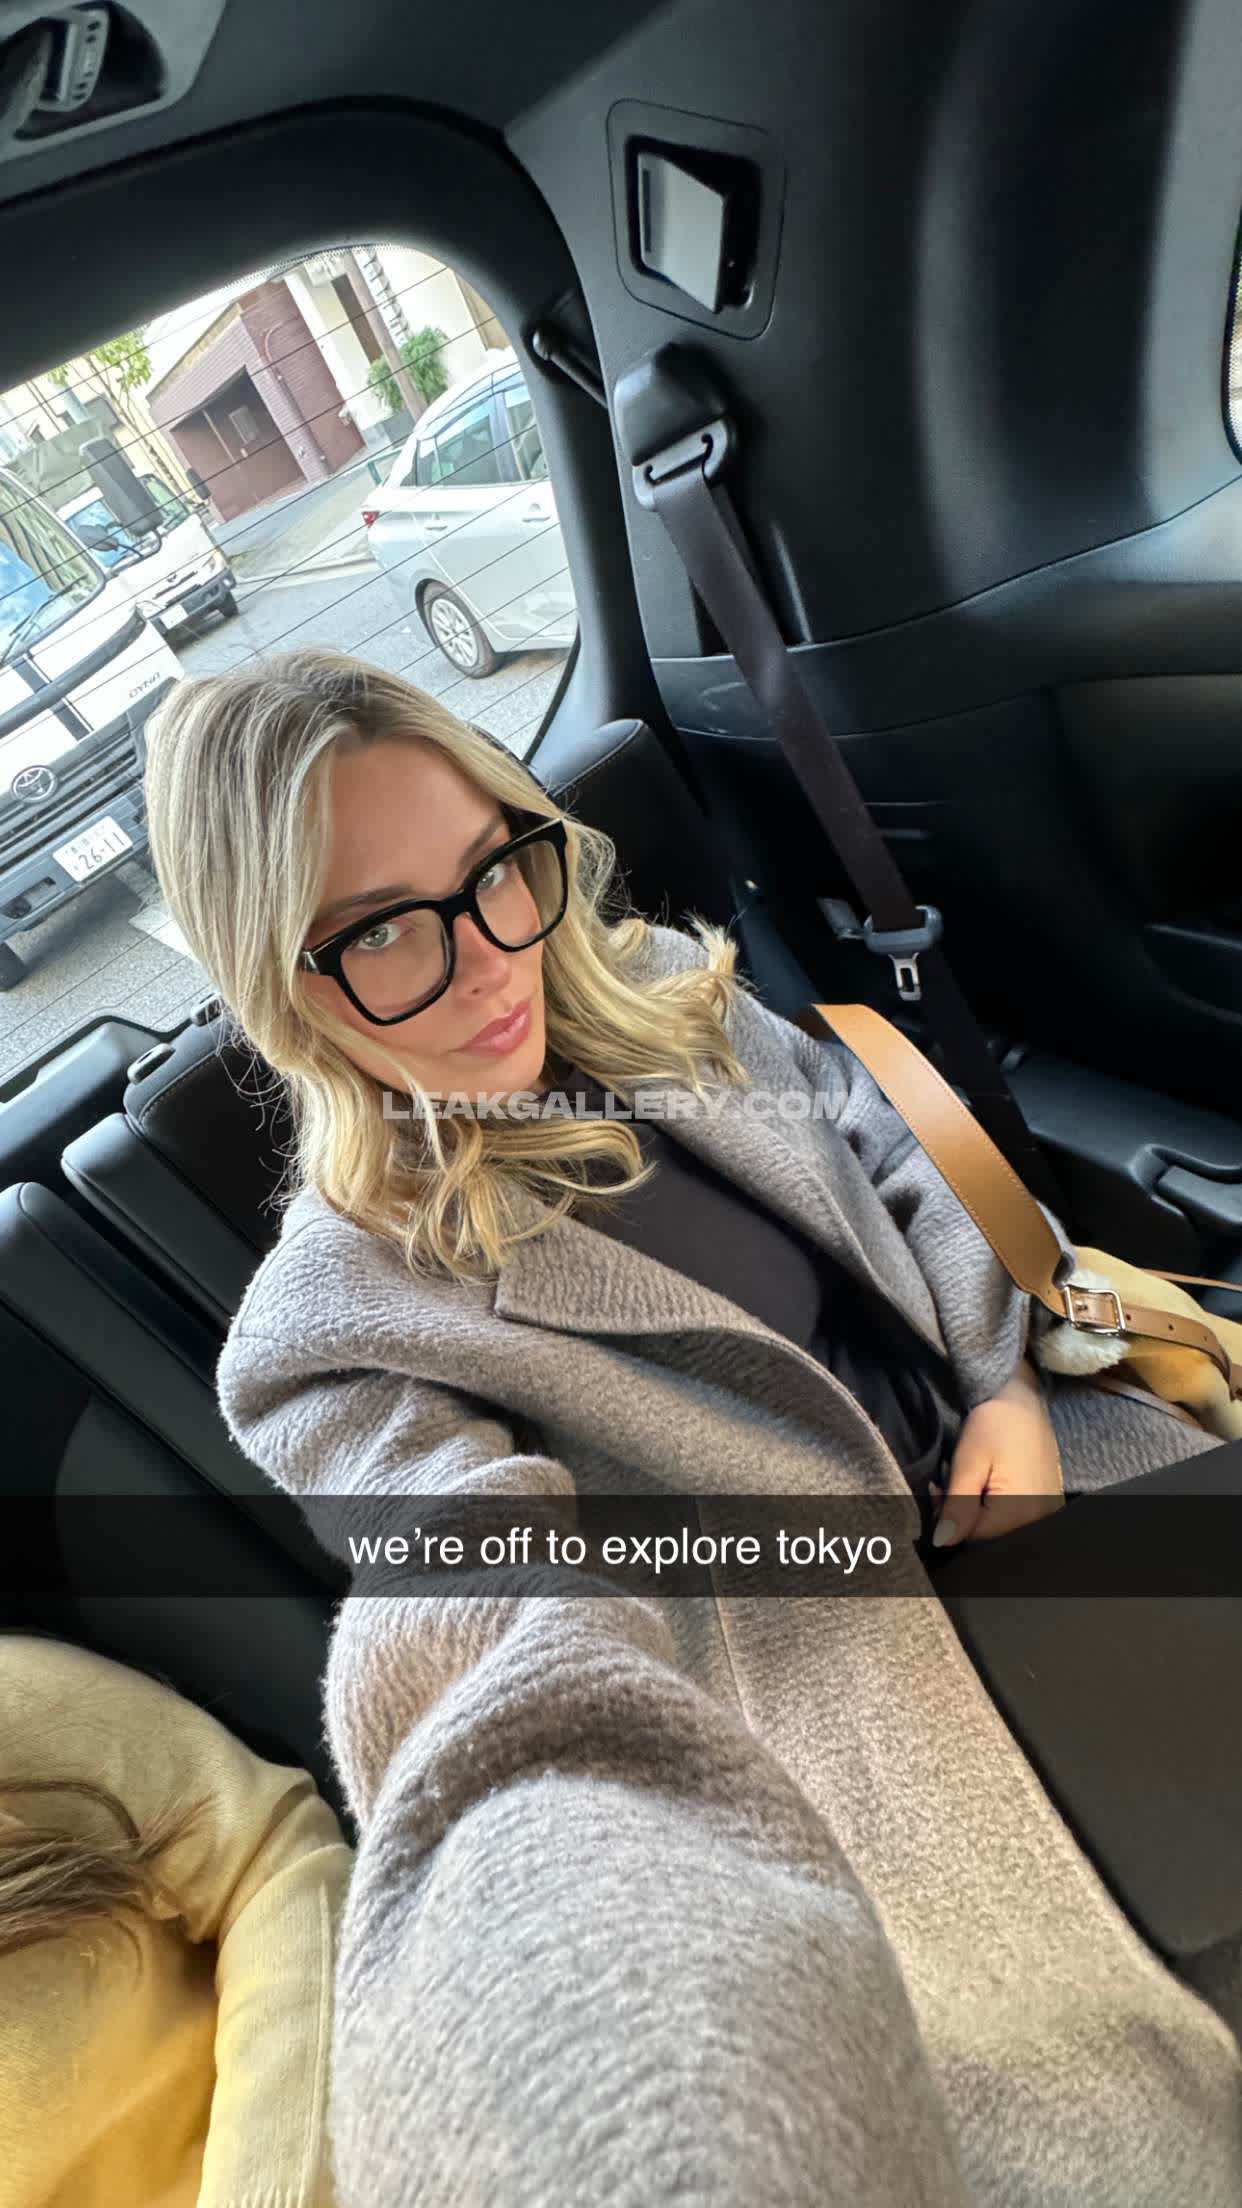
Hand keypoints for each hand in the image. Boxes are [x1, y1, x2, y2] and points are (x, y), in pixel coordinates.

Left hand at [930, 1357, 1063, 1546]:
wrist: (1026, 1403)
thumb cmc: (996, 1426)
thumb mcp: (969, 1463)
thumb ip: (957, 1506)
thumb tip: (943, 1542)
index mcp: (1018, 1511)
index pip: (970, 1536)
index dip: (947, 1517)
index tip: (938, 1489)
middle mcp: (1037, 1520)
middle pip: (986, 1537)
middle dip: (960, 1515)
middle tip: (949, 1484)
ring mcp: (1044, 1515)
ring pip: (997, 1529)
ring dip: (975, 1512)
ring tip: (968, 1480)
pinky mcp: (1044, 1507)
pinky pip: (1012, 1520)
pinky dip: (992, 1508)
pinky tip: (984, 1485)